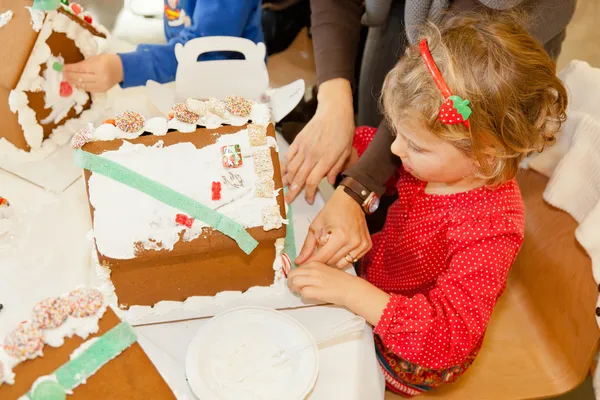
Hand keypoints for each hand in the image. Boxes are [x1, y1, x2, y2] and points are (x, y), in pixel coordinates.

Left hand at [63, 54, 123, 92]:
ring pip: (84, 85)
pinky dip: (82, 86)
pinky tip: (77, 84)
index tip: (62, 68)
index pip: (80, 68)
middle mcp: (100, 77)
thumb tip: (71, 68)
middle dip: (70, 76)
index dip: (70, 68)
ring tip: (68, 80)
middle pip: (80, 78)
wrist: (122, 69)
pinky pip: (89, 89)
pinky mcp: (102, 90)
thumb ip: (84, 63)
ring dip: (74, 82)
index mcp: (98, 66)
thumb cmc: (108, 60)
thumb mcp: (96, 58)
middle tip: (63, 74)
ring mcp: (101, 85)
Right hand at [282, 78, 354, 203]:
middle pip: (299, 178)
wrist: (334, 111)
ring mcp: (303, 147)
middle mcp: (312, 155)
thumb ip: (336, 168)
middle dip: (292, 191)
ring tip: (283, 188)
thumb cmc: (343, 131)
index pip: (312, 182)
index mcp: (325, 160)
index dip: (308, 193)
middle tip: (288, 201)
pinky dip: (284, 165)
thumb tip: (329, 182)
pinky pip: (288, 155)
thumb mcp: (346, 152)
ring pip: (291, 168)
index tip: (308, 200)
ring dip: (286, 180)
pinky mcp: (298, 140)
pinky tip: (283, 172)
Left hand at [288, 262, 390, 326]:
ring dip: (295, 289)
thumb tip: (301, 276)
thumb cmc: (340, 281)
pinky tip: (310, 295)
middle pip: (291, 274)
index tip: (297, 281)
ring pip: (294, 282)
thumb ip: (313, 271)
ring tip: (301, 292)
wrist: (351, 289)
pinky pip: (302, 292)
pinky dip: (303, 295)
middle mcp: (313, 270)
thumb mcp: (325, 269)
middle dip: (291, 282)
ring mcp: (315, 280)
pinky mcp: (317, 290)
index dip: (294, 276)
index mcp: (315, 263)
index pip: (296, 268)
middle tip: (295, 288)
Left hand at [295, 186, 370, 268]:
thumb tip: (300, 260)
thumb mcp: (316, 225)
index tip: (304, 264)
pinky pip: (352, 260)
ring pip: (342, 264)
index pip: (322, 257)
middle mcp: (353, 242)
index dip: (311, 261)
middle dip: (322, 260)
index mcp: (340, 236)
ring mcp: (361, 245)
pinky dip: (344, 257)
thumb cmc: (334, 209)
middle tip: (317, 253)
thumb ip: (308, 245)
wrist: (351, 200)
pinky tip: (340, 248)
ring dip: (333, 260)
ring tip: (329, 249)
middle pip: (332, 263)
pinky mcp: (366, 246)